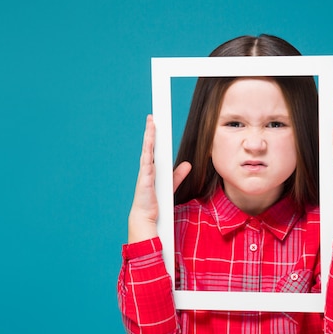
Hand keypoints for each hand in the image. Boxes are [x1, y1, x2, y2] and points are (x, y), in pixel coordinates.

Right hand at [128, 115, 191, 242]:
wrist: (146, 216)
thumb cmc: (155, 202)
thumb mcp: (171, 185)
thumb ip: (178, 174)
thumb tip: (188, 164)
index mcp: (153, 169)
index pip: (154, 149)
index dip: (155, 136)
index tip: (157, 124)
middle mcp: (147, 167)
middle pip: (149, 145)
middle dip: (151, 130)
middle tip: (152, 117)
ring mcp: (145, 171)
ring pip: (147, 149)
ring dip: (149, 135)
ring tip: (151, 121)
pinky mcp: (145, 176)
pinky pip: (146, 160)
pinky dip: (148, 149)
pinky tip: (150, 139)